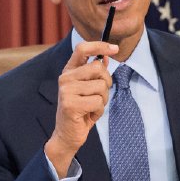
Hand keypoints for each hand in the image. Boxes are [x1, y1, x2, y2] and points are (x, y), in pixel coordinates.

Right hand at [45, 41, 117, 178]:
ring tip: (92, 107)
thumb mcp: (89, 89)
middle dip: (107, 82)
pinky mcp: (70, 104)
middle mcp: (65, 78)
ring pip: (101, 86)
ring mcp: (66, 91)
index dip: (99, 45)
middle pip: (98, 68)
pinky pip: (98, 102)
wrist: (67, 135)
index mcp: (69, 71)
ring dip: (103, 100)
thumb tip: (106, 56)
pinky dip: (99, 111)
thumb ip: (96, 73)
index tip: (115, 48)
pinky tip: (89, 115)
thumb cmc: (80, 111)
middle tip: (100, 95)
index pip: (82, 49)